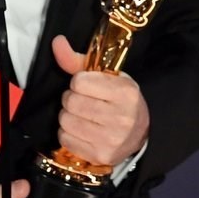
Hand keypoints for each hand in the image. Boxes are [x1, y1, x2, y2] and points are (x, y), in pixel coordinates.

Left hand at [51, 34, 149, 166]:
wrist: (141, 132)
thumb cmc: (119, 100)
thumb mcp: (107, 77)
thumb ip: (78, 60)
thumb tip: (57, 41)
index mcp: (125, 93)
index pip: (79, 82)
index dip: (78, 82)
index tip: (87, 86)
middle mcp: (121, 117)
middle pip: (70, 102)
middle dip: (71, 99)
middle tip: (82, 101)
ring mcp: (111, 140)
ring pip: (65, 121)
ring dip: (67, 116)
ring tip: (81, 115)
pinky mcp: (100, 156)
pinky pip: (65, 139)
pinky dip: (67, 133)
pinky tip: (81, 130)